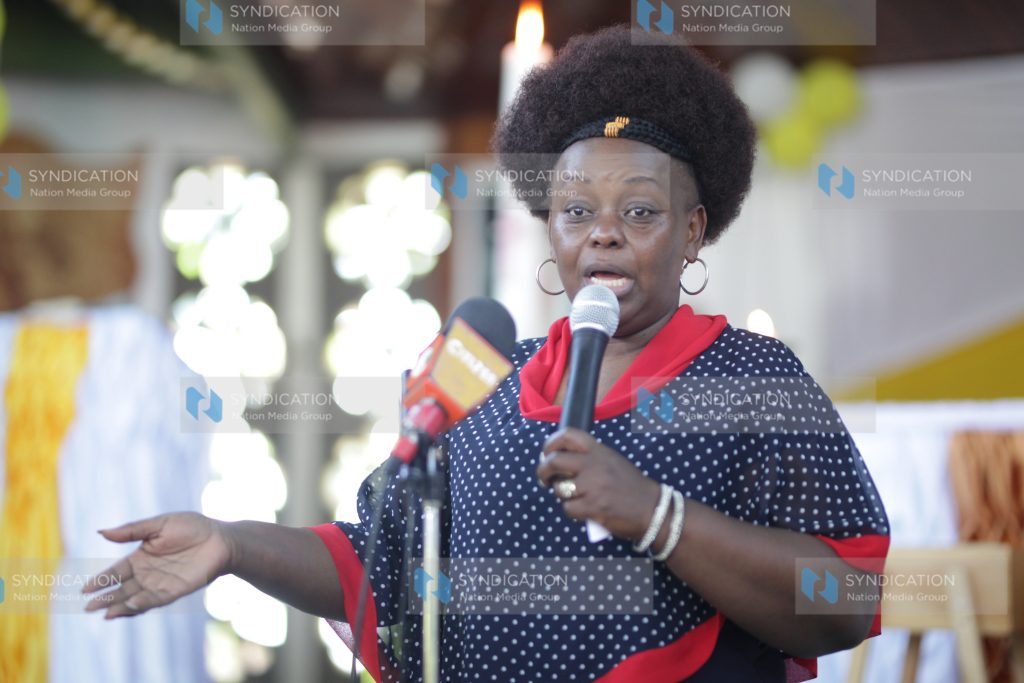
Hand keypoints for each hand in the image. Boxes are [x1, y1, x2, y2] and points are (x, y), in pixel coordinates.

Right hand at [83, 512, 231, 618]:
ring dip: (121, 606)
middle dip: (105, 599)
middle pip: (121, 589)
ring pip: (134, 599)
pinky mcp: (175, 591)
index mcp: (140, 557)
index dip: (100, 580)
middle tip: (88, 607)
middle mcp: (147, 574)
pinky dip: (142, 604)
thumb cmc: (191, 527)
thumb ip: (132, 530)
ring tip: (106, 613)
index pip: (115, 572)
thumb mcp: (159, 524)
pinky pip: (155, 600)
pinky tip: (131, 606)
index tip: (84, 589)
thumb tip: (101, 532)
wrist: (220, 538)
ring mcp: (160, 584)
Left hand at [536, 427, 660, 541]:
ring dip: (561, 494)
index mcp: (599, 450)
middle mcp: (594, 464)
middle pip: (554, 461)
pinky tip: (583, 510)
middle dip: (543, 471)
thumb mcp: (612, 461)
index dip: (551, 443)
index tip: (546, 454)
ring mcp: (593, 486)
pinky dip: (572, 511)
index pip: (567, 435)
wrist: (652, 509)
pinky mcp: (593, 507)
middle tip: (544, 479)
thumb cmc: (631, 486)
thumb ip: (589, 458)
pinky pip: (568, 508)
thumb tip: (558, 461)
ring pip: (559, 488)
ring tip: (574, 497)